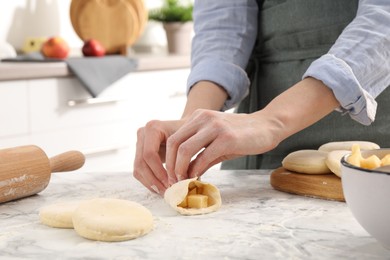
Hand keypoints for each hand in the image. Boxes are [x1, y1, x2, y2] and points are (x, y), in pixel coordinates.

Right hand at [133, 119, 183, 194]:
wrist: (186, 129)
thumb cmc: (190, 135)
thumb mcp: (190, 143)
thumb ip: (186, 160)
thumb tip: (186, 183)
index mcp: (153, 127)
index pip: (150, 154)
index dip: (159, 171)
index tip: (172, 183)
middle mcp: (142, 133)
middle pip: (141, 163)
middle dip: (155, 180)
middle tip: (168, 191)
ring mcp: (138, 143)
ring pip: (138, 169)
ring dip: (151, 183)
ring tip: (165, 192)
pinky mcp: (138, 153)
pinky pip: (139, 171)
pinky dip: (149, 182)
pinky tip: (161, 188)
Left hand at [165, 109, 281, 182]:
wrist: (268, 126)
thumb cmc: (242, 136)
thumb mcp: (217, 141)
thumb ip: (201, 155)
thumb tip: (187, 175)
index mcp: (198, 117)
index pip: (173, 138)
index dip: (168, 159)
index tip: (172, 175)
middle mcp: (203, 118)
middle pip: (174, 143)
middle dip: (171, 166)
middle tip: (174, 181)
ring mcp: (215, 127)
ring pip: (185, 150)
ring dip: (180, 169)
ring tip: (183, 181)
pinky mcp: (227, 138)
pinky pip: (204, 157)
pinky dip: (197, 170)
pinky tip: (197, 178)